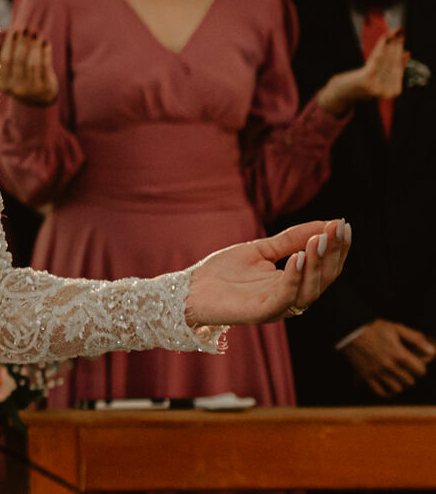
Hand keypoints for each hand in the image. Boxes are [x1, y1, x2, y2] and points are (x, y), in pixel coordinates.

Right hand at [0, 29, 57, 104]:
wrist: (40, 100)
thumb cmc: (22, 79)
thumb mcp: (11, 73)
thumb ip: (6, 56)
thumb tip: (7, 33)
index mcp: (4, 83)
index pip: (6, 60)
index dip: (10, 44)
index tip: (14, 31)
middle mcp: (16, 88)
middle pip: (19, 60)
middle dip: (23, 42)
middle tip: (26, 29)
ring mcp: (32, 90)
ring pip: (33, 63)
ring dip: (35, 46)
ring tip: (36, 34)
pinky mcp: (46, 88)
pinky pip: (45, 66)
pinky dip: (45, 53)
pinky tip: (45, 43)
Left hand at [185, 218, 349, 328]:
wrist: (192, 290)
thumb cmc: (225, 271)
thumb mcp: (262, 249)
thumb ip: (291, 240)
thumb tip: (325, 223)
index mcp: (294, 285)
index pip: (324, 267)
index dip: (336, 248)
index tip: (344, 224)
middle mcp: (291, 298)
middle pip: (323, 279)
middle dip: (333, 254)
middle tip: (338, 229)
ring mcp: (278, 307)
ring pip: (310, 289)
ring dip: (318, 263)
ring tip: (320, 240)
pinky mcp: (262, 312)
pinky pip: (286, 296)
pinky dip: (295, 277)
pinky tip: (299, 257)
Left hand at [318, 29, 407, 116]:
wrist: (341, 92)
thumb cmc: (363, 84)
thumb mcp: (380, 78)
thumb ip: (393, 68)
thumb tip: (406, 53)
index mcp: (393, 91)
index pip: (399, 67)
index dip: (400, 51)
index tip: (402, 39)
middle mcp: (387, 91)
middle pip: (393, 62)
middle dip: (397, 45)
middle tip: (400, 32)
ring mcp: (377, 86)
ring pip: (386, 59)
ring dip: (390, 43)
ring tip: (394, 32)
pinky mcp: (367, 79)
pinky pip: (376, 60)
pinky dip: (381, 48)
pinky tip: (385, 39)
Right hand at [341, 320, 435, 397]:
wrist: (348, 330)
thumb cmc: (373, 327)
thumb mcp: (395, 328)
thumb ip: (415, 339)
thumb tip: (432, 351)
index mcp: (398, 354)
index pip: (420, 371)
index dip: (420, 367)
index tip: (414, 364)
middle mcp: (389, 365)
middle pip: (410, 381)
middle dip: (410, 375)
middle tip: (405, 369)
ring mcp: (377, 372)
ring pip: (398, 388)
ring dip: (400, 384)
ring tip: (397, 377)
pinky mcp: (366, 376)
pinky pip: (381, 392)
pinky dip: (387, 393)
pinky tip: (389, 387)